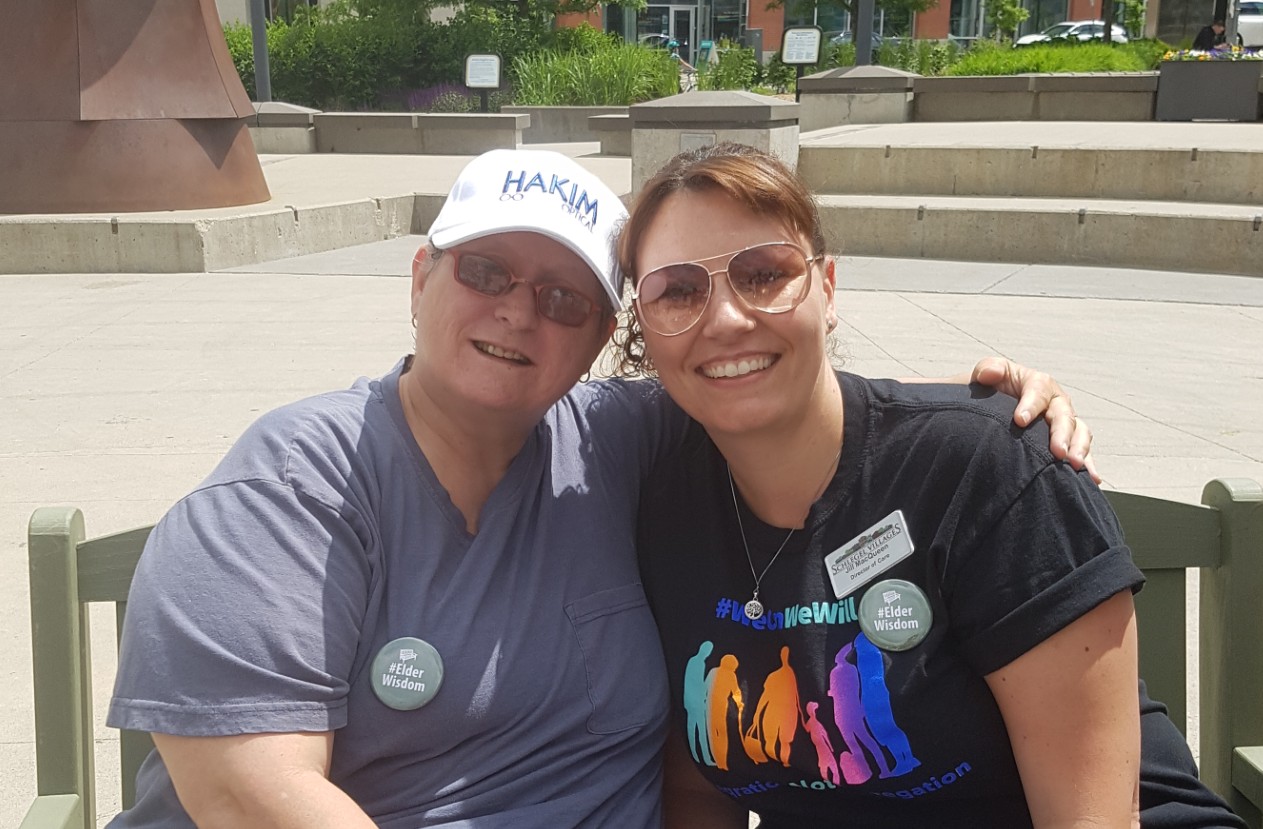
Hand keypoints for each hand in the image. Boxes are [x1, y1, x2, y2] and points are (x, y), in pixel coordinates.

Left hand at [968, 357, 1099, 483]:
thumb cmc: (988, 391)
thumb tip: (990, 373)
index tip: (1020, 421)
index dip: (1031, 404)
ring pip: (1078, 433)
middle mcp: (1055, 402)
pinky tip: (1092, 478)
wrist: (987, 411)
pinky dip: (1087, 464)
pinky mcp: (1066, 441)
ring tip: (1074, 465)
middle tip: (1058, 452)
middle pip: (1064, 415)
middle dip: (1062, 434)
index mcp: (1037, 383)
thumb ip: (987, 369)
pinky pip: (1079, 451)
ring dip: (1079, 449)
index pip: (1038, 390)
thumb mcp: (984, 375)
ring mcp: (1063, 422)